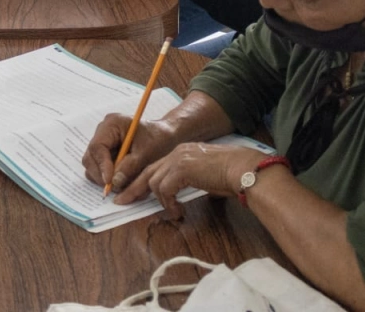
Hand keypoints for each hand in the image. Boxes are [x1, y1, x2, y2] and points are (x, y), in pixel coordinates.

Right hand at [82, 113, 177, 199]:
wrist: (166, 136)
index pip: (97, 147)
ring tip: (120, 185)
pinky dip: (107, 177)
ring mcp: (103, 143)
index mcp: (112, 124)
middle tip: (114, 188)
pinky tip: (120, 180)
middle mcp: (103, 132)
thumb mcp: (147, 153)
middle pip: (91, 157)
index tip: (109, 182)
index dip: (102, 166)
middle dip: (101, 175)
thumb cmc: (158, 139)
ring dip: (103, 178)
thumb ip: (130, 167)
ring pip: (93, 165)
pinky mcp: (106, 153)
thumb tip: (114, 182)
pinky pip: (99, 169)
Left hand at [132, 144, 263, 217]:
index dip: (142, 181)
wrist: (242, 169)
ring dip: (160, 201)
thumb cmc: (230, 175)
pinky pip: (164, 189)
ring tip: (172, 211)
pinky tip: (178, 211)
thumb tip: (180, 198)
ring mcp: (179, 159)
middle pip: (148, 172)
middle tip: (121, 201)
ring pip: (155, 182)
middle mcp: (177, 153)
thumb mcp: (205, 177)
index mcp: (182, 153)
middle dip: (133, 188)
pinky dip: (168, 203)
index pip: (155, 167)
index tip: (132, 193)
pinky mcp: (182, 169)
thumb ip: (190, 181)